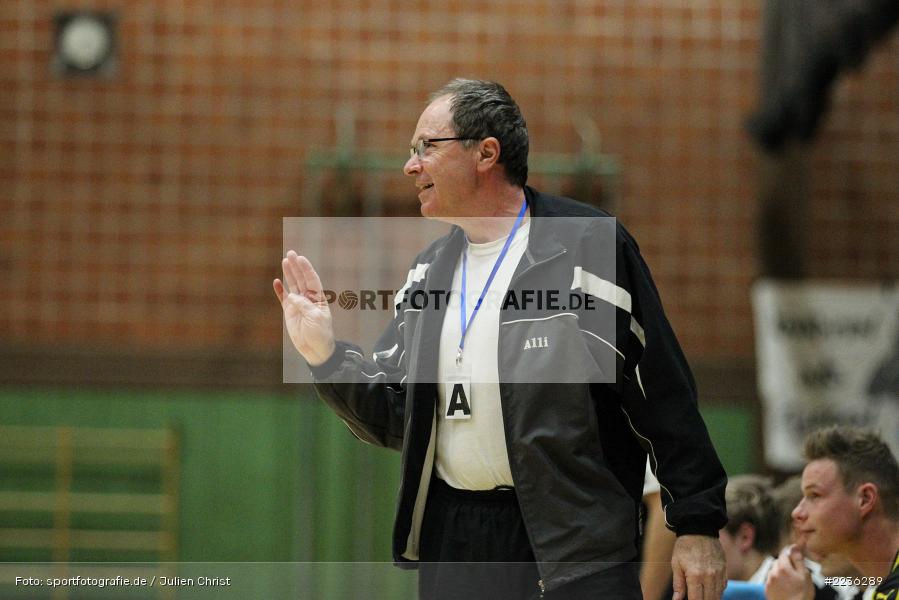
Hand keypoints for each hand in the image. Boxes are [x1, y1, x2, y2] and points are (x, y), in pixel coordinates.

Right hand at [273, 251, 335, 365]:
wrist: (315, 349)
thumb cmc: (320, 333)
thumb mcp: (315, 318)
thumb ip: (304, 305)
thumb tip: (292, 296)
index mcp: (318, 298)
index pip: (312, 279)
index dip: (306, 269)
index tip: (300, 258)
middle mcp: (308, 298)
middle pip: (301, 279)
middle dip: (296, 266)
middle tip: (290, 253)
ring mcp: (298, 304)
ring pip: (293, 285)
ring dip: (289, 274)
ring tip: (284, 261)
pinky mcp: (290, 312)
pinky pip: (283, 298)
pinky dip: (280, 290)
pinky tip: (276, 281)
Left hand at [671, 535, 726, 599]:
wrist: (699, 529)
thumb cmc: (685, 547)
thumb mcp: (676, 564)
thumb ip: (678, 584)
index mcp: (695, 576)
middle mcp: (710, 576)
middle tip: (696, 598)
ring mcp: (719, 573)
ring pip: (718, 595)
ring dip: (711, 598)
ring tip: (703, 595)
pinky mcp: (724, 569)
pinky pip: (723, 586)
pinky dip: (718, 591)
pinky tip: (711, 591)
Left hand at [765, 544, 813, 599]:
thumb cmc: (801, 595)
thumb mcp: (805, 576)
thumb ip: (798, 560)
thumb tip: (795, 547)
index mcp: (783, 567)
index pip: (784, 552)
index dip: (791, 554)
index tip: (796, 557)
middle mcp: (773, 572)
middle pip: (779, 561)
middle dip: (787, 564)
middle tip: (796, 574)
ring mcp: (769, 581)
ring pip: (775, 570)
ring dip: (781, 573)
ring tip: (791, 583)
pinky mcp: (767, 588)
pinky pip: (772, 579)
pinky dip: (778, 581)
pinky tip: (785, 588)